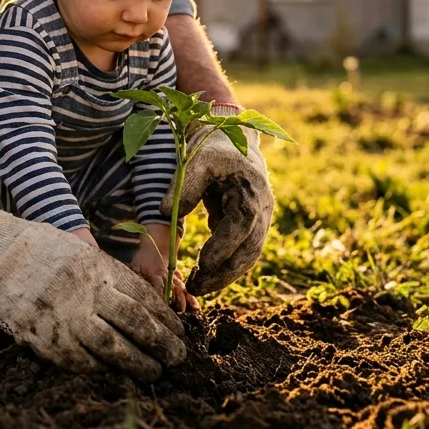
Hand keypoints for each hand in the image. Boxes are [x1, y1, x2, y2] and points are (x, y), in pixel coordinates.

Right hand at [0, 200, 186, 379]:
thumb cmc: (36, 249)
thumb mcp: (77, 249)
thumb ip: (105, 274)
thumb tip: (140, 301)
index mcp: (97, 266)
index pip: (143, 297)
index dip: (165, 319)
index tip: (178, 331)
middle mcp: (85, 292)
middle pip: (136, 325)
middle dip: (163, 344)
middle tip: (178, 359)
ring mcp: (64, 317)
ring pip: (114, 349)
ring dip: (139, 364)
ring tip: (154, 372)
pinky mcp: (44, 339)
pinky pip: (81, 361)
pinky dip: (103, 369)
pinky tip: (116, 373)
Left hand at [161, 115, 273, 295]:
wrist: (235, 140)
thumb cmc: (214, 149)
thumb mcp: (198, 160)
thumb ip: (184, 186)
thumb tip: (166, 213)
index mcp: (250, 192)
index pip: (240, 228)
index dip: (222, 248)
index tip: (202, 265)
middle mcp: (262, 209)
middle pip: (249, 250)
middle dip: (224, 273)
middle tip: (196, 288)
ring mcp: (261, 219)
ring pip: (248, 256)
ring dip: (226, 275)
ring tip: (198, 287)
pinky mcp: (253, 226)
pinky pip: (244, 252)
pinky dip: (227, 266)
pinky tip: (206, 275)